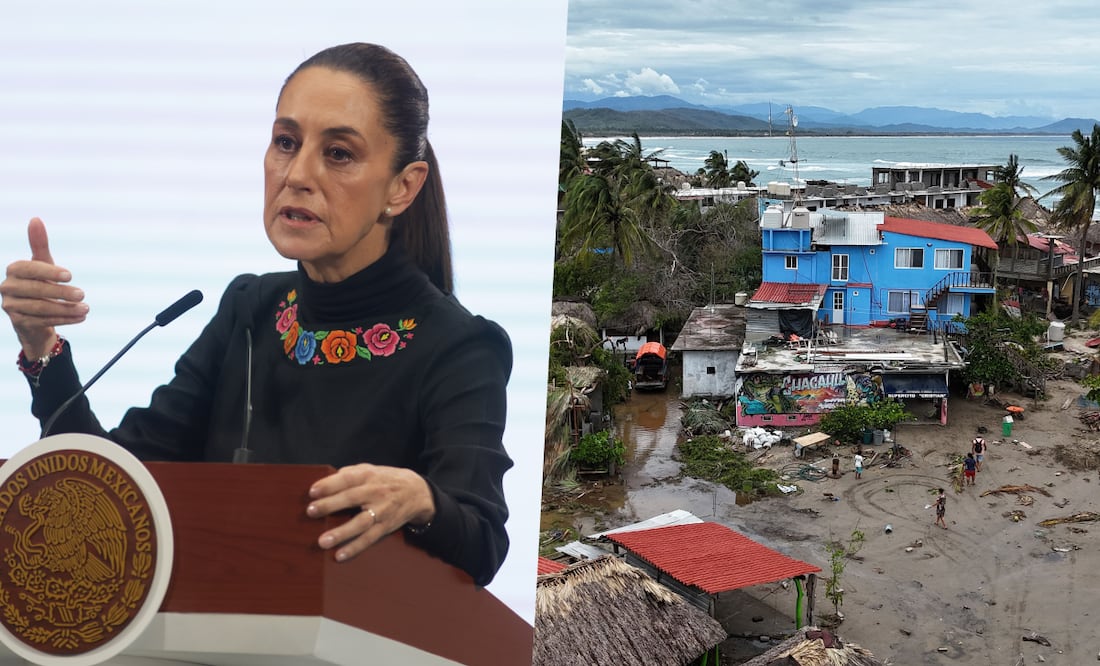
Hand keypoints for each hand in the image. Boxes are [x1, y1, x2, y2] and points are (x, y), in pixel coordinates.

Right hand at [0, 218, 87, 356]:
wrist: (34, 315)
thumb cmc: (40, 283)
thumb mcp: (43, 264)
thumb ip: (39, 244)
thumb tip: (35, 219)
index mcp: (13, 270)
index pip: (29, 269)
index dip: (49, 272)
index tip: (70, 275)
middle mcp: (7, 288)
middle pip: (35, 290)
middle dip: (61, 292)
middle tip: (83, 294)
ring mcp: (11, 307)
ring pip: (41, 308)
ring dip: (66, 309)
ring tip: (86, 308)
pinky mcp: (19, 323)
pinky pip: (44, 321)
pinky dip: (65, 319)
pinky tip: (81, 317)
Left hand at [306, 464, 435, 561]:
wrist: (417, 492)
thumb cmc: (386, 480)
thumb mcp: (371, 470)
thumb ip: (350, 473)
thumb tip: (325, 481)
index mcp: (369, 476)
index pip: (347, 478)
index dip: (330, 484)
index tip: (312, 491)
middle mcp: (375, 492)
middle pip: (351, 498)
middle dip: (330, 505)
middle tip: (311, 511)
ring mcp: (381, 511)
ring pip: (360, 523)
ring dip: (341, 533)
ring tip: (322, 541)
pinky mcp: (385, 527)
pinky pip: (369, 539)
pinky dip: (354, 548)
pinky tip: (339, 555)